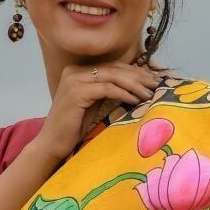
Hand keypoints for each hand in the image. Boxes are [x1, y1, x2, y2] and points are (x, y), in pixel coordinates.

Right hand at [39, 58, 162, 162]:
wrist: (53, 143)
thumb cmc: (74, 127)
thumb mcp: (94, 104)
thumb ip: (108, 92)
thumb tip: (135, 88)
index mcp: (79, 70)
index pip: (112, 66)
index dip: (134, 71)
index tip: (152, 79)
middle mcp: (75, 70)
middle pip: (114, 68)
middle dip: (138, 76)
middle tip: (156, 84)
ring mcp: (75, 79)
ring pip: (112, 76)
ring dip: (134, 85)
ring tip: (149, 94)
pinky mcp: (77, 92)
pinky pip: (107, 89)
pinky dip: (123, 93)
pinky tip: (135, 100)